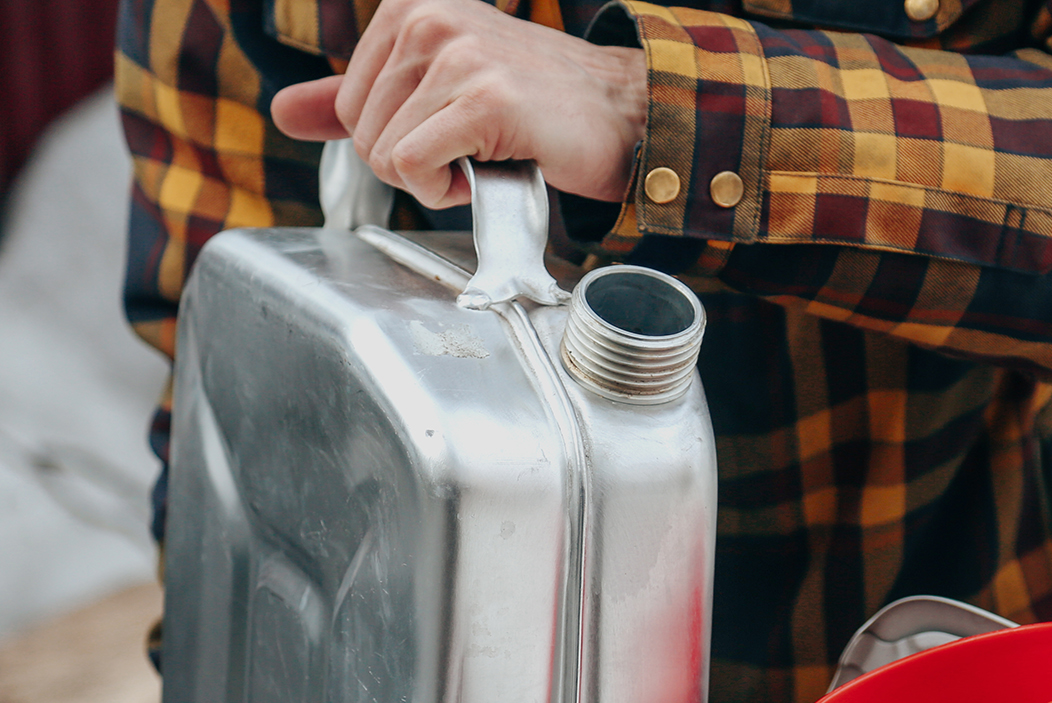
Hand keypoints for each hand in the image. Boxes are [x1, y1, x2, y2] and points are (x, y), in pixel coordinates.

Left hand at [270, 0, 647, 208]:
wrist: (623, 117)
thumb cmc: (539, 108)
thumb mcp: (438, 89)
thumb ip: (361, 98)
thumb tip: (284, 112)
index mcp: (409, 8)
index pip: (347, 105)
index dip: (396, 140)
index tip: (452, 131)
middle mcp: (427, 19)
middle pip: (361, 133)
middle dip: (414, 163)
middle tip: (473, 149)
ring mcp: (457, 56)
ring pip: (385, 155)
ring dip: (436, 179)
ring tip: (488, 155)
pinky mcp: (482, 99)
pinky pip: (414, 167)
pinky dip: (446, 190)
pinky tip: (488, 171)